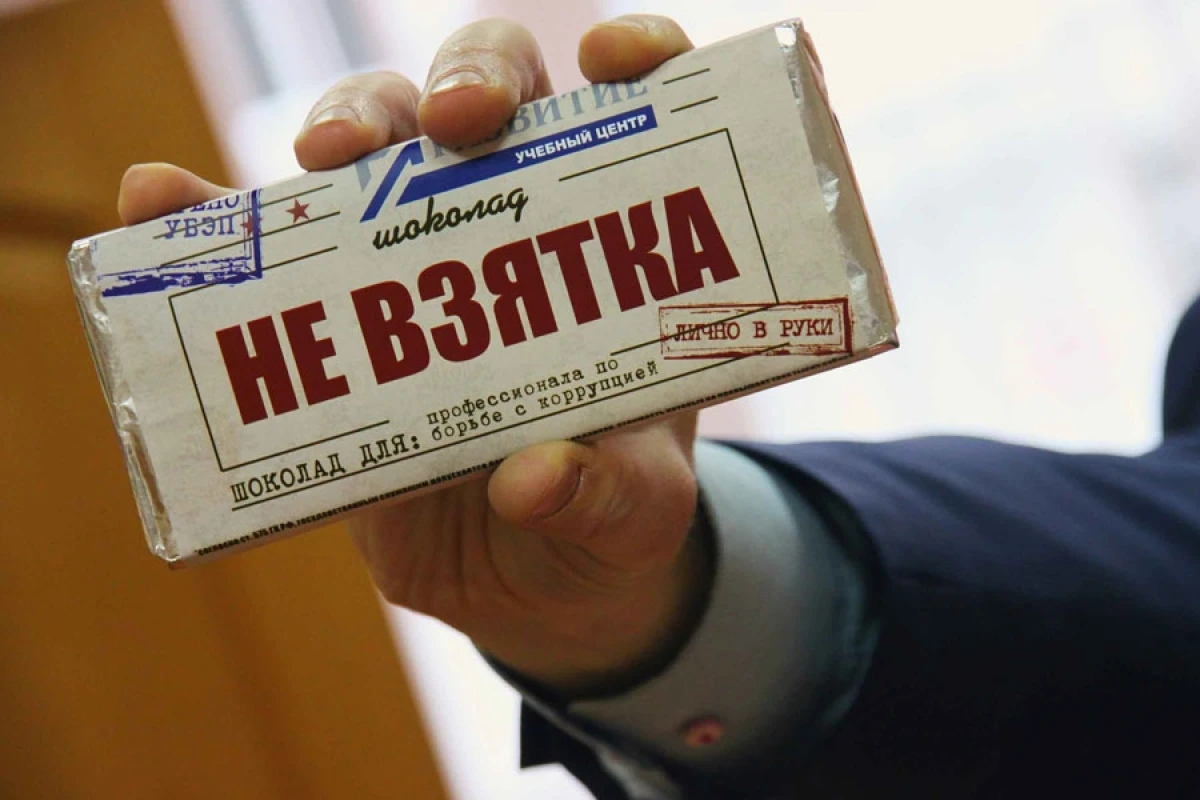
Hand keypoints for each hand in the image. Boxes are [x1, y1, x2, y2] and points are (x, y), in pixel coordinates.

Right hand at [118, 15, 707, 695]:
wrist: (533, 587)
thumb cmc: (608, 521)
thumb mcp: (637, 514)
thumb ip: (607, 493)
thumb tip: (531, 477)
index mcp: (615, 256)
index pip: (634, 116)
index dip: (632, 58)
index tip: (612, 60)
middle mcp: (516, 234)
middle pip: (488, 100)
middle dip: (468, 80)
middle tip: (456, 122)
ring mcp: (419, 272)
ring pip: (379, 147)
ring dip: (349, 125)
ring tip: (320, 159)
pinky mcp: (342, 331)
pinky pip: (268, 257)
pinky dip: (213, 221)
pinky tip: (162, 198)